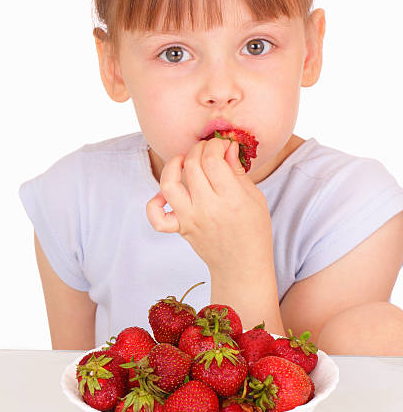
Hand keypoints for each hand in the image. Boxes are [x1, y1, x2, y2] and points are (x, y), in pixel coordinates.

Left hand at [146, 137, 273, 275]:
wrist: (242, 266)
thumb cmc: (253, 231)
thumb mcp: (255, 198)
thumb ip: (238, 170)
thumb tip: (227, 147)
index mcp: (232, 200)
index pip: (213, 160)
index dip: (216, 145)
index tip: (222, 145)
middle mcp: (208, 209)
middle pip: (192, 166)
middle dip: (199, 149)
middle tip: (208, 150)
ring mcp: (191, 220)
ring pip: (169, 185)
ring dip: (173, 165)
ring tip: (183, 160)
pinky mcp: (181, 229)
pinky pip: (157, 218)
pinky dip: (155, 202)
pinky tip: (167, 194)